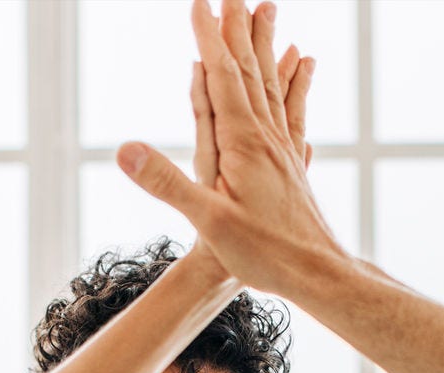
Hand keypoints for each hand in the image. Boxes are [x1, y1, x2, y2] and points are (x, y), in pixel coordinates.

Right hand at [122, 0, 339, 296]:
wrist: (320, 275)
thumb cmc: (266, 254)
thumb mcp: (207, 221)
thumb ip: (166, 183)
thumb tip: (124, 149)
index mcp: (244, 143)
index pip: (221, 77)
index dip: (208, 38)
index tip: (200, 2)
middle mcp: (267, 137)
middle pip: (250, 69)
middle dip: (238, 28)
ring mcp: (284, 148)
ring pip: (272, 83)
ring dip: (265, 43)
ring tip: (266, 10)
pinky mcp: (294, 163)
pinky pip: (292, 109)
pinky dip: (294, 79)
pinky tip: (303, 63)